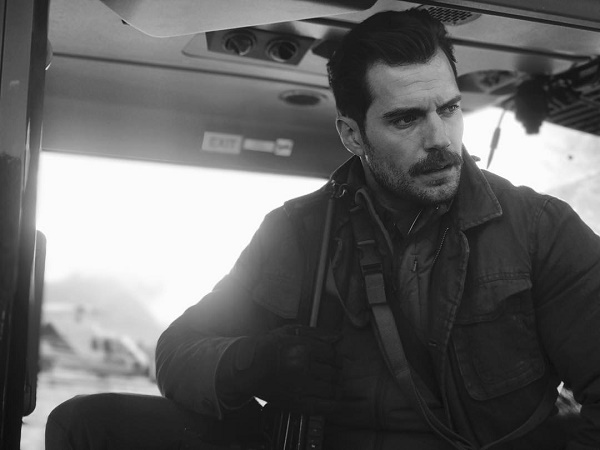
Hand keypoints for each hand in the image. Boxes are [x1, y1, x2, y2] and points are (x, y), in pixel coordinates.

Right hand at [217, 325, 341, 413]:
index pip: (332, 354)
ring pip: (332, 388)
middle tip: (333, 372)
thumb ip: (316, 333)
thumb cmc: (267, 347)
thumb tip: (337, 337)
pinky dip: (333, 404)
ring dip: (336, 387)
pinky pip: (324, 406)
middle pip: (333, 371)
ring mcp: (301, 386)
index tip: (335, 359)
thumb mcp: (289, 332)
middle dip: (336, 372)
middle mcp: (304, 367)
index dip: (335, 357)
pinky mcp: (297, 402)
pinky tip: (333, 400)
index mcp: (303, 348)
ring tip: (333, 385)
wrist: (247, 368)